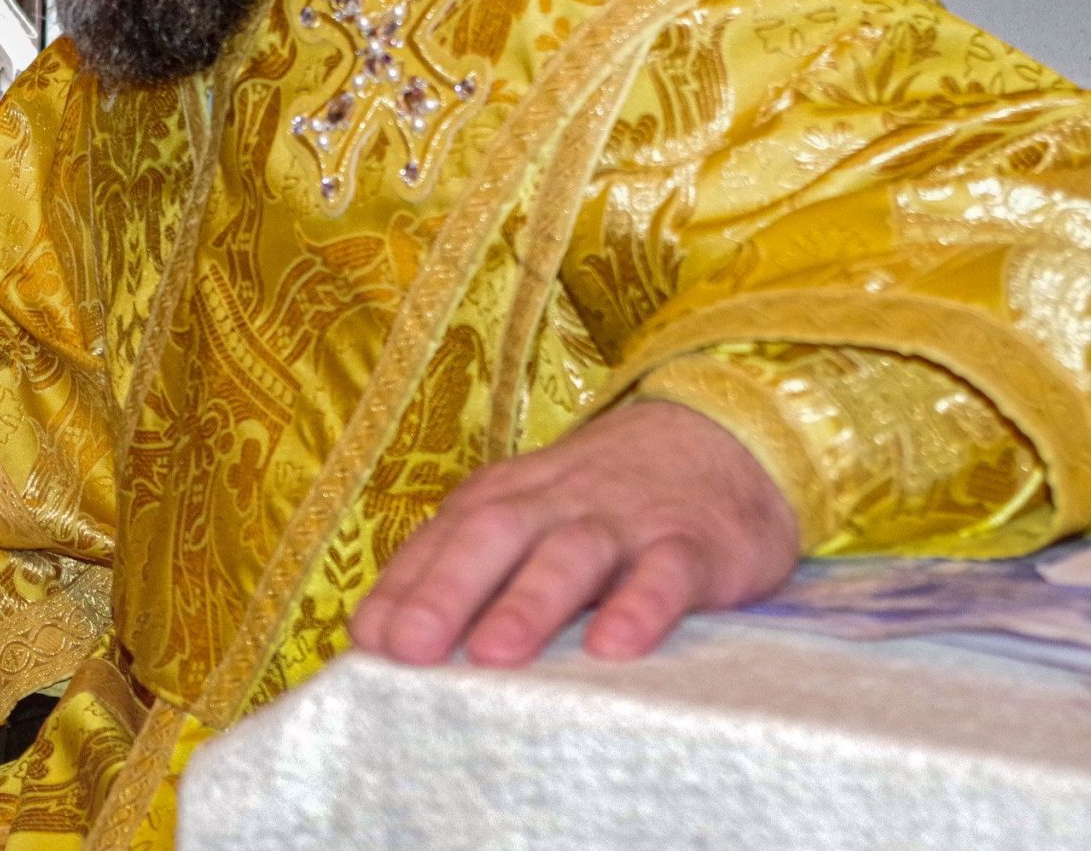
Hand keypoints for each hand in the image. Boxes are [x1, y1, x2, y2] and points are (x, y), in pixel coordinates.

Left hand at [346, 399, 800, 667]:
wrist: (723, 437)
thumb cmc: (601, 502)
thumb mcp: (530, 519)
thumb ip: (465, 568)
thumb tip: (382, 639)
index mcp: (504, 498)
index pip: (441, 539)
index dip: (401, 588)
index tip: (367, 642)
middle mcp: (554, 504)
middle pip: (492, 535)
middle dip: (445, 591)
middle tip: (410, 649)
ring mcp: (624, 522)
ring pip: (571, 554)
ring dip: (529, 602)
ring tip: (493, 654)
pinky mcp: (693, 545)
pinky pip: (666, 574)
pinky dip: (640, 607)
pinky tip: (615, 646)